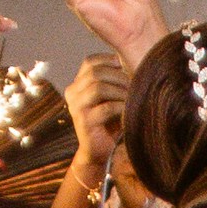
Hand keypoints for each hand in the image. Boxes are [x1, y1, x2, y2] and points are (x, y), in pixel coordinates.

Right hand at [68, 49, 128, 172]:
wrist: (100, 151)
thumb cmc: (110, 121)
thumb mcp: (110, 97)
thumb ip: (113, 80)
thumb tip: (133, 56)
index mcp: (76, 85)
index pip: (89, 62)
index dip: (108, 60)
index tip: (124, 66)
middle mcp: (72, 93)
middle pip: (95, 72)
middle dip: (118, 76)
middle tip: (134, 84)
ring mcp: (76, 107)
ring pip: (98, 87)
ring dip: (120, 91)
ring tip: (132, 97)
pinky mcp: (83, 122)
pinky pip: (105, 108)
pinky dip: (121, 107)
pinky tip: (129, 110)